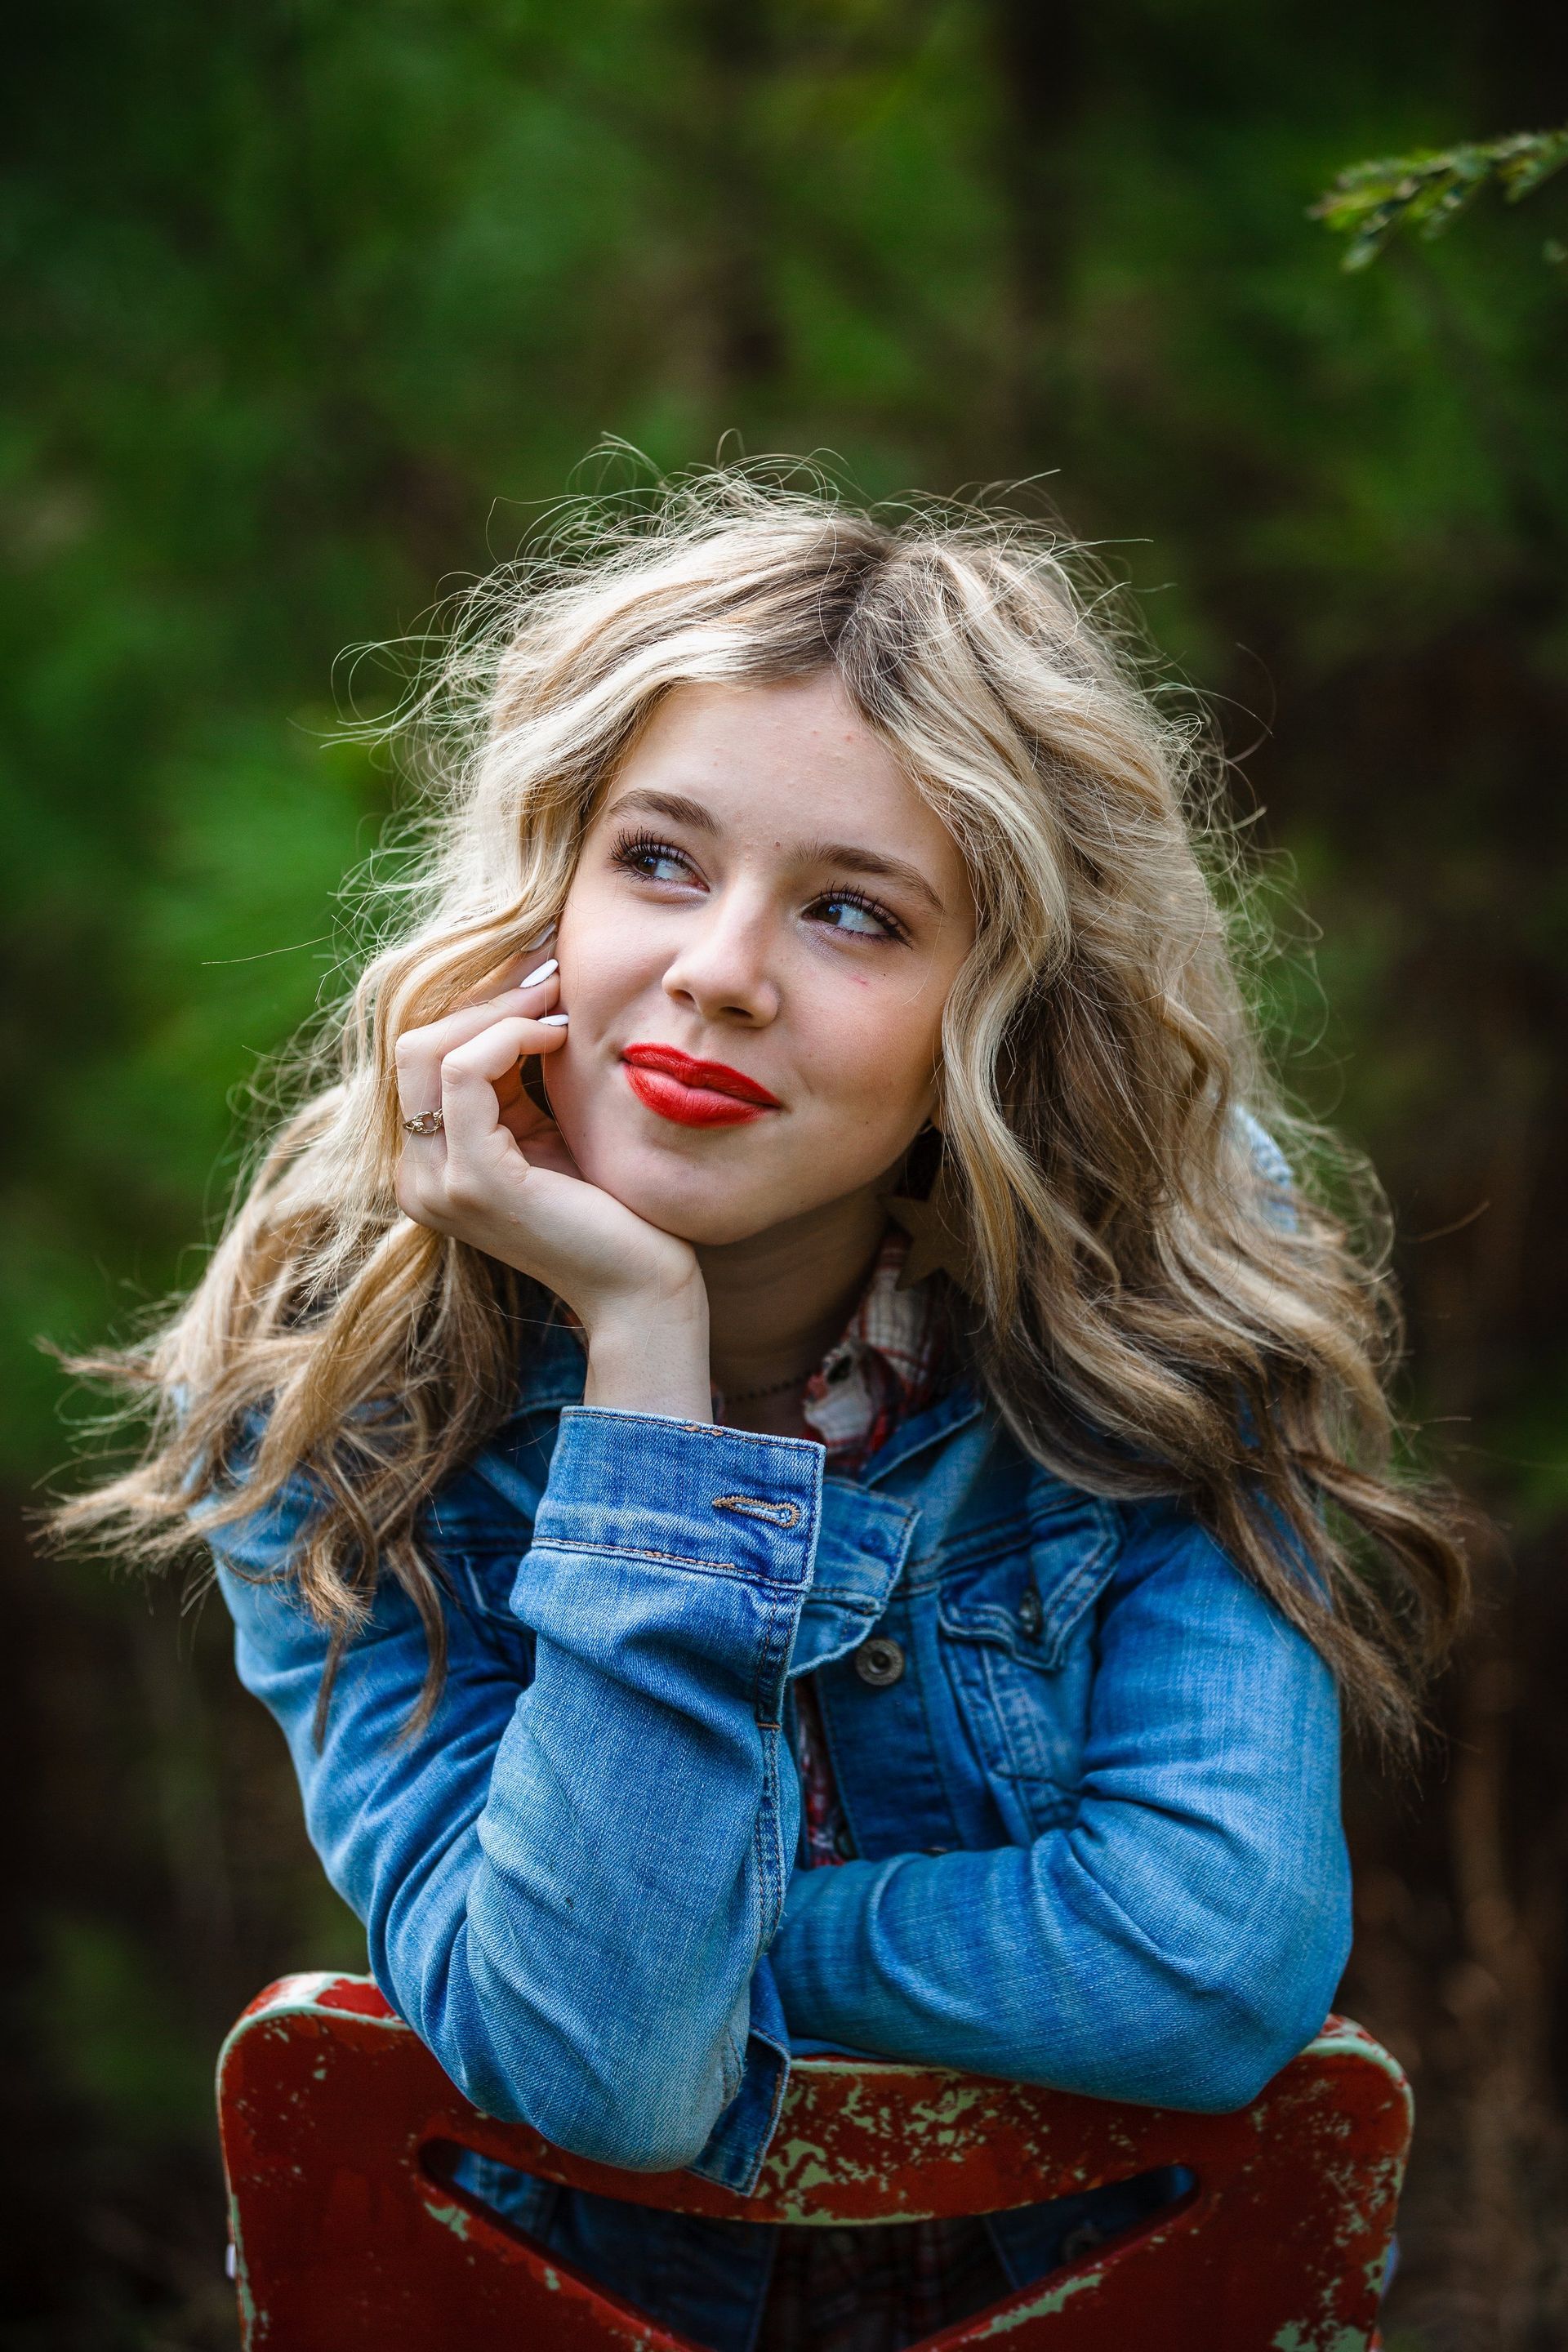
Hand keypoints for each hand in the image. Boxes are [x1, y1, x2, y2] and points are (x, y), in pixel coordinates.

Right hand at [394, 955, 710, 1417]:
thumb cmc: (610, 1210)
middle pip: (412, 1044)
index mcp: (428, 1166)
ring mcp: (436, 1184)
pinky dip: (512, 1037)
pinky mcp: (473, 1182)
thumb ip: (516, 1084)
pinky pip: (467, 1072)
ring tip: (559, 1000)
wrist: (642, 1289)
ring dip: (500, 1010)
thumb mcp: (547, 1132)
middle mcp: (415, 1178)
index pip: (420, 1057)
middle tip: (550, 971)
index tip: (538, 972)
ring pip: (429, 1050)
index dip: (475, 1005)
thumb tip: (521, 994)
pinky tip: (561, 1035)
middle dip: (483, 996)